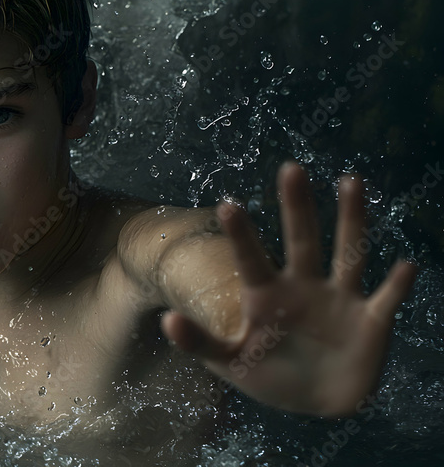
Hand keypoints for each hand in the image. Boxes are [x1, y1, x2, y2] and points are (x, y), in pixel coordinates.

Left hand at [162, 162, 416, 416]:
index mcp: (266, 295)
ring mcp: (339, 299)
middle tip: (290, 168)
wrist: (316, 402)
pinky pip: (386, 298)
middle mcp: (304, 286)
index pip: (250, 259)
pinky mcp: (371, 321)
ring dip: (351, 219)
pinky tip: (405, 266)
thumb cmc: (270, 374)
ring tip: (350, 181)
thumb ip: (199, 342)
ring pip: (347, 252)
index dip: (241, 235)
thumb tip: (166, 319)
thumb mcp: (230, 361)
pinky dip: (397, 285)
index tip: (228, 205)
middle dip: (296, 205)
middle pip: (301, 239)